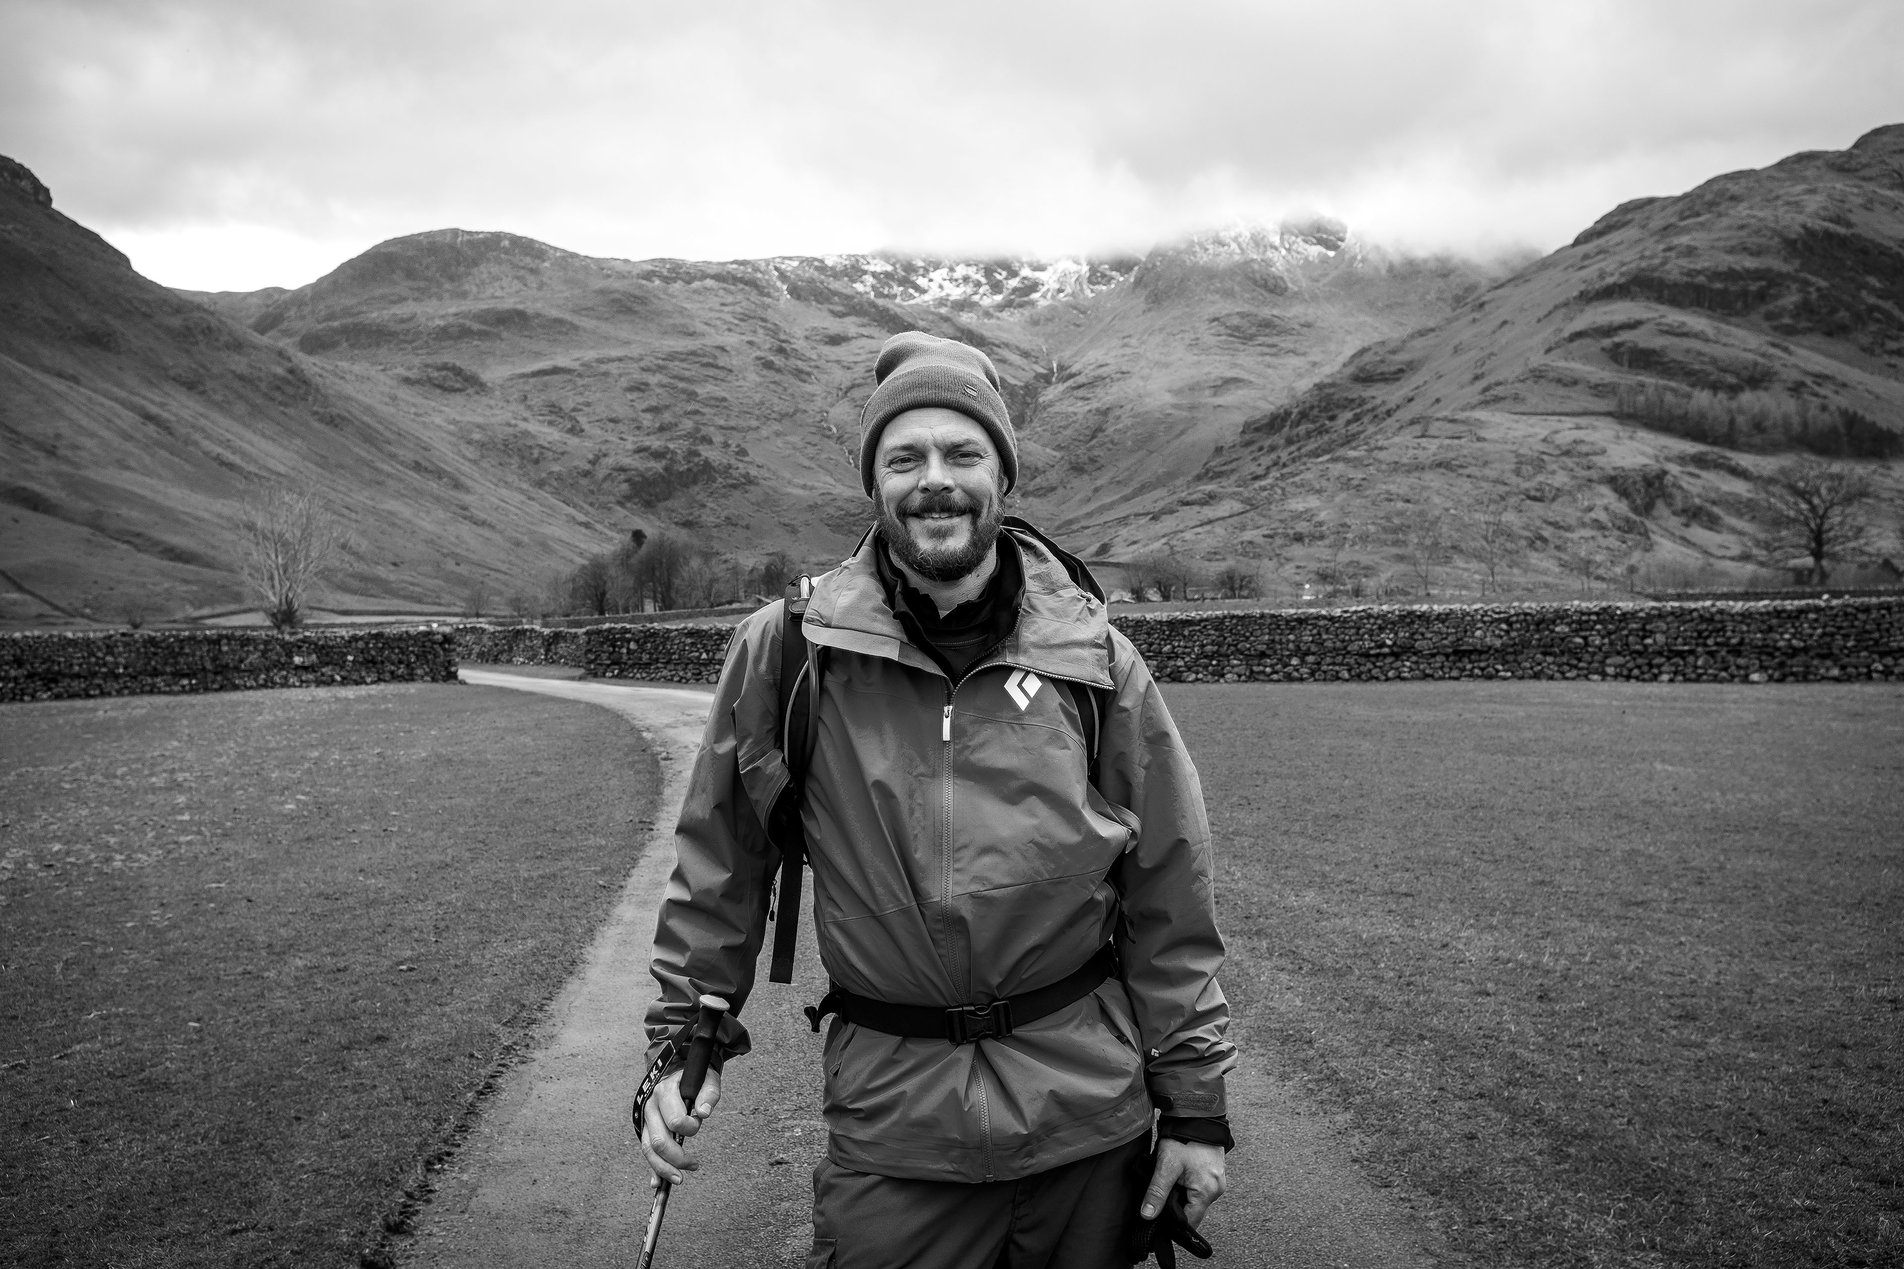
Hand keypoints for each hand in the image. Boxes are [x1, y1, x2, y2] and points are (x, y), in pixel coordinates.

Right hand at [637, 1066, 722, 1185]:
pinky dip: (652, 1168)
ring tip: (678, 1179)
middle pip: (658, 1140)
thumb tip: (704, 1113)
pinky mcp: (646, 1128)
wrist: (678, 1068)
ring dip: (663, 1168)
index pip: (674, 1120)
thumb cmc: (694, 1075)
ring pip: (648, 1149)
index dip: (689, 1127)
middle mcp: (650, 1106)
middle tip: (693, 1165)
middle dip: (675, 1158)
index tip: (698, 1122)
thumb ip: (708, 1093)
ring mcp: (646, 1119)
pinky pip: (647, 1151)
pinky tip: (657, 1183)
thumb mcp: (707, 1078)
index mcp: (664, 1091)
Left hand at [1139, 1138, 1224, 1227]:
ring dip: (1181, 1197)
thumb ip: (1157, 1192)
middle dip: (1176, 1209)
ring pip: (1196, 1200)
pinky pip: (1200, 1190)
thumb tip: (1148, 1216)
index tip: (1157, 1221)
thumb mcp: (1166, 1165)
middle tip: (1158, 1201)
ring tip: (1167, 1186)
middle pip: (1193, 1212)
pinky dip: (1188, 1188)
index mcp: (1207, 1191)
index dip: (1173, 1224)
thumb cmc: (1183, 1139)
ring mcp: (1218, 1182)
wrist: (1197, 1115)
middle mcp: (1216, 1190)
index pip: (1190, 1222)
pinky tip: (1177, 1179)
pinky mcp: (1215, 1175)